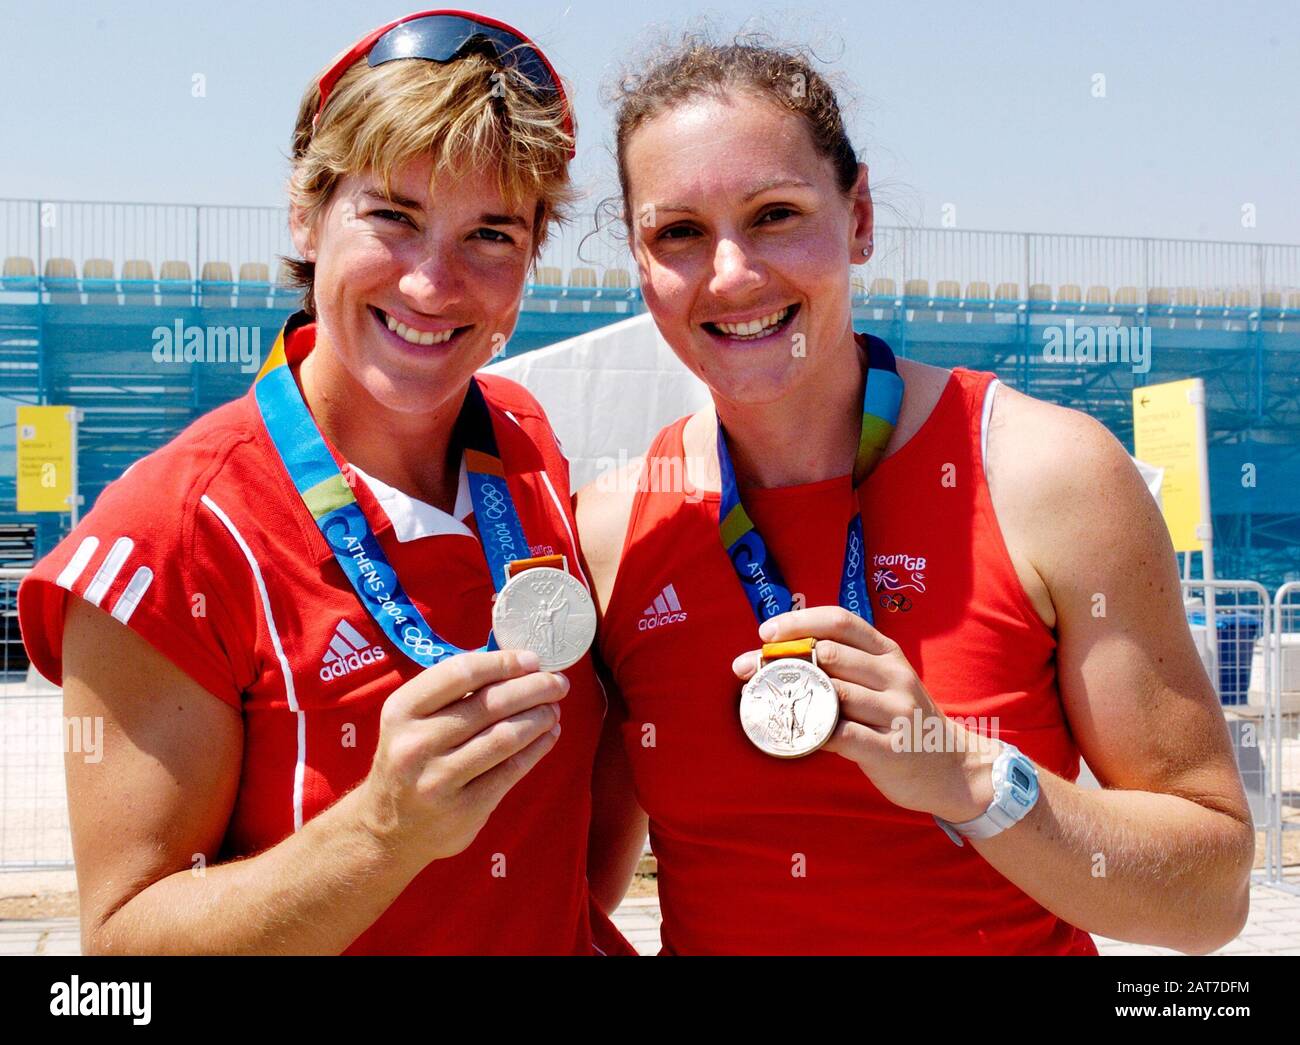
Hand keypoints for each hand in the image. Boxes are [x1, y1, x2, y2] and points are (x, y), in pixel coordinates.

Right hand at [358, 649, 566, 866]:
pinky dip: (537, 748)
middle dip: (534, 688)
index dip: (504, 662)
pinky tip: (549, 735)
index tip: (533, 659)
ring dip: (539, 717)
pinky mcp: (464, 809)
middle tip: (558, 683)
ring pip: (505, 738)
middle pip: (491, 704)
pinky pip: (511, 770)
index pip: (462, 672)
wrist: (389, 829)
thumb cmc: (412, 758)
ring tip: (554, 709)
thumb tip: (516, 664)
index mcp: (402, 710)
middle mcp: (416, 743)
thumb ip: (453, 693)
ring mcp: (439, 779)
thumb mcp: (412, 720)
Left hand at [731, 606, 997, 822]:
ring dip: (796, 697)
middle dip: (783, 660)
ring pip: (835, 693)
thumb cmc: (900, 719)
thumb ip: (844, 665)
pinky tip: (798, 736)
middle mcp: (894, 676)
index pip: (841, 621)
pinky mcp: (892, 749)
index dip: (799, 621)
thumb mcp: (883, 680)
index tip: (765, 632)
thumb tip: (780, 652)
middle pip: (831, 655)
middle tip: (751, 671)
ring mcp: (896, 712)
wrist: (952, 767)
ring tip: (768, 703)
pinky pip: (844, 736)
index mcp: (887, 653)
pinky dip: (815, 734)